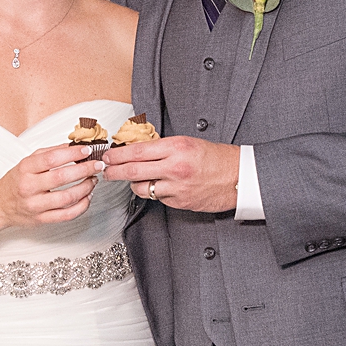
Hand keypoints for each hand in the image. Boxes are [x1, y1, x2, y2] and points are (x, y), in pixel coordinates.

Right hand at [0, 144, 104, 235]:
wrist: (0, 205)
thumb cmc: (16, 182)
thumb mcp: (28, 162)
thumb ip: (50, 152)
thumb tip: (73, 146)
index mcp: (25, 169)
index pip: (52, 159)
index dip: (72, 153)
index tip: (87, 150)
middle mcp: (29, 187)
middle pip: (62, 178)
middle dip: (85, 170)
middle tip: (97, 165)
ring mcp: (35, 205)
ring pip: (67, 198)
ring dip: (86, 188)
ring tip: (93, 180)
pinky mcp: (41, 220)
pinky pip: (66, 215)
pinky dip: (81, 206)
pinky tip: (87, 197)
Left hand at [102, 136, 239, 212]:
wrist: (239, 177)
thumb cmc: (217, 157)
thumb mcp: (188, 143)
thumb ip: (163, 147)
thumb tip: (136, 150)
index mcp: (177, 147)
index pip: (137, 150)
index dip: (117, 154)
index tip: (107, 155)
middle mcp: (175, 167)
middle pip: (132, 171)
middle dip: (113, 171)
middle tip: (105, 170)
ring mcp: (177, 188)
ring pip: (142, 188)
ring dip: (133, 184)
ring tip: (134, 178)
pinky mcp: (180, 203)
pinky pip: (158, 198)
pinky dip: (154, 192)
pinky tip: (159, 186)